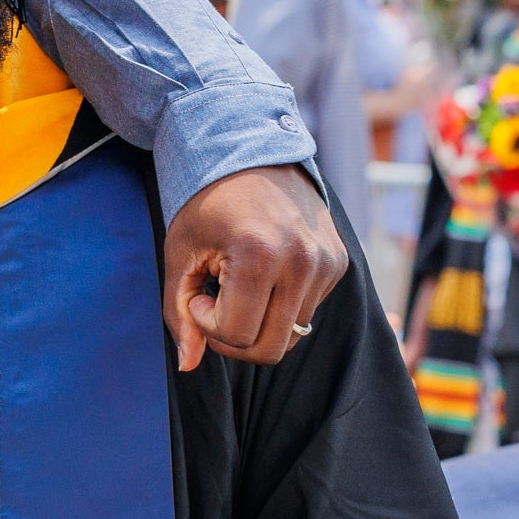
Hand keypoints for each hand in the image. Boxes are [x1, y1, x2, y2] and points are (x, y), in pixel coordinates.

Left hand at [164, 165, 349, 369]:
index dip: (207, 324)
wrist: (253, 153)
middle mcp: (304, 261)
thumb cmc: (207, 203)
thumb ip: (178, 311)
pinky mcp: (340, 264)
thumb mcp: (180, 253)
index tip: (198, 294)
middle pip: (270, 349)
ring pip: (290, 336)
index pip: (237, 335)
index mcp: (260, 255)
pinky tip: (262, 274)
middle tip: (215, 302)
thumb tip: (187, 365)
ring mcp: (328, 264)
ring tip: (238, 283)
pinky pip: (306, 313)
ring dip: (257, 322)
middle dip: (233, 337)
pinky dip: (279, 306)